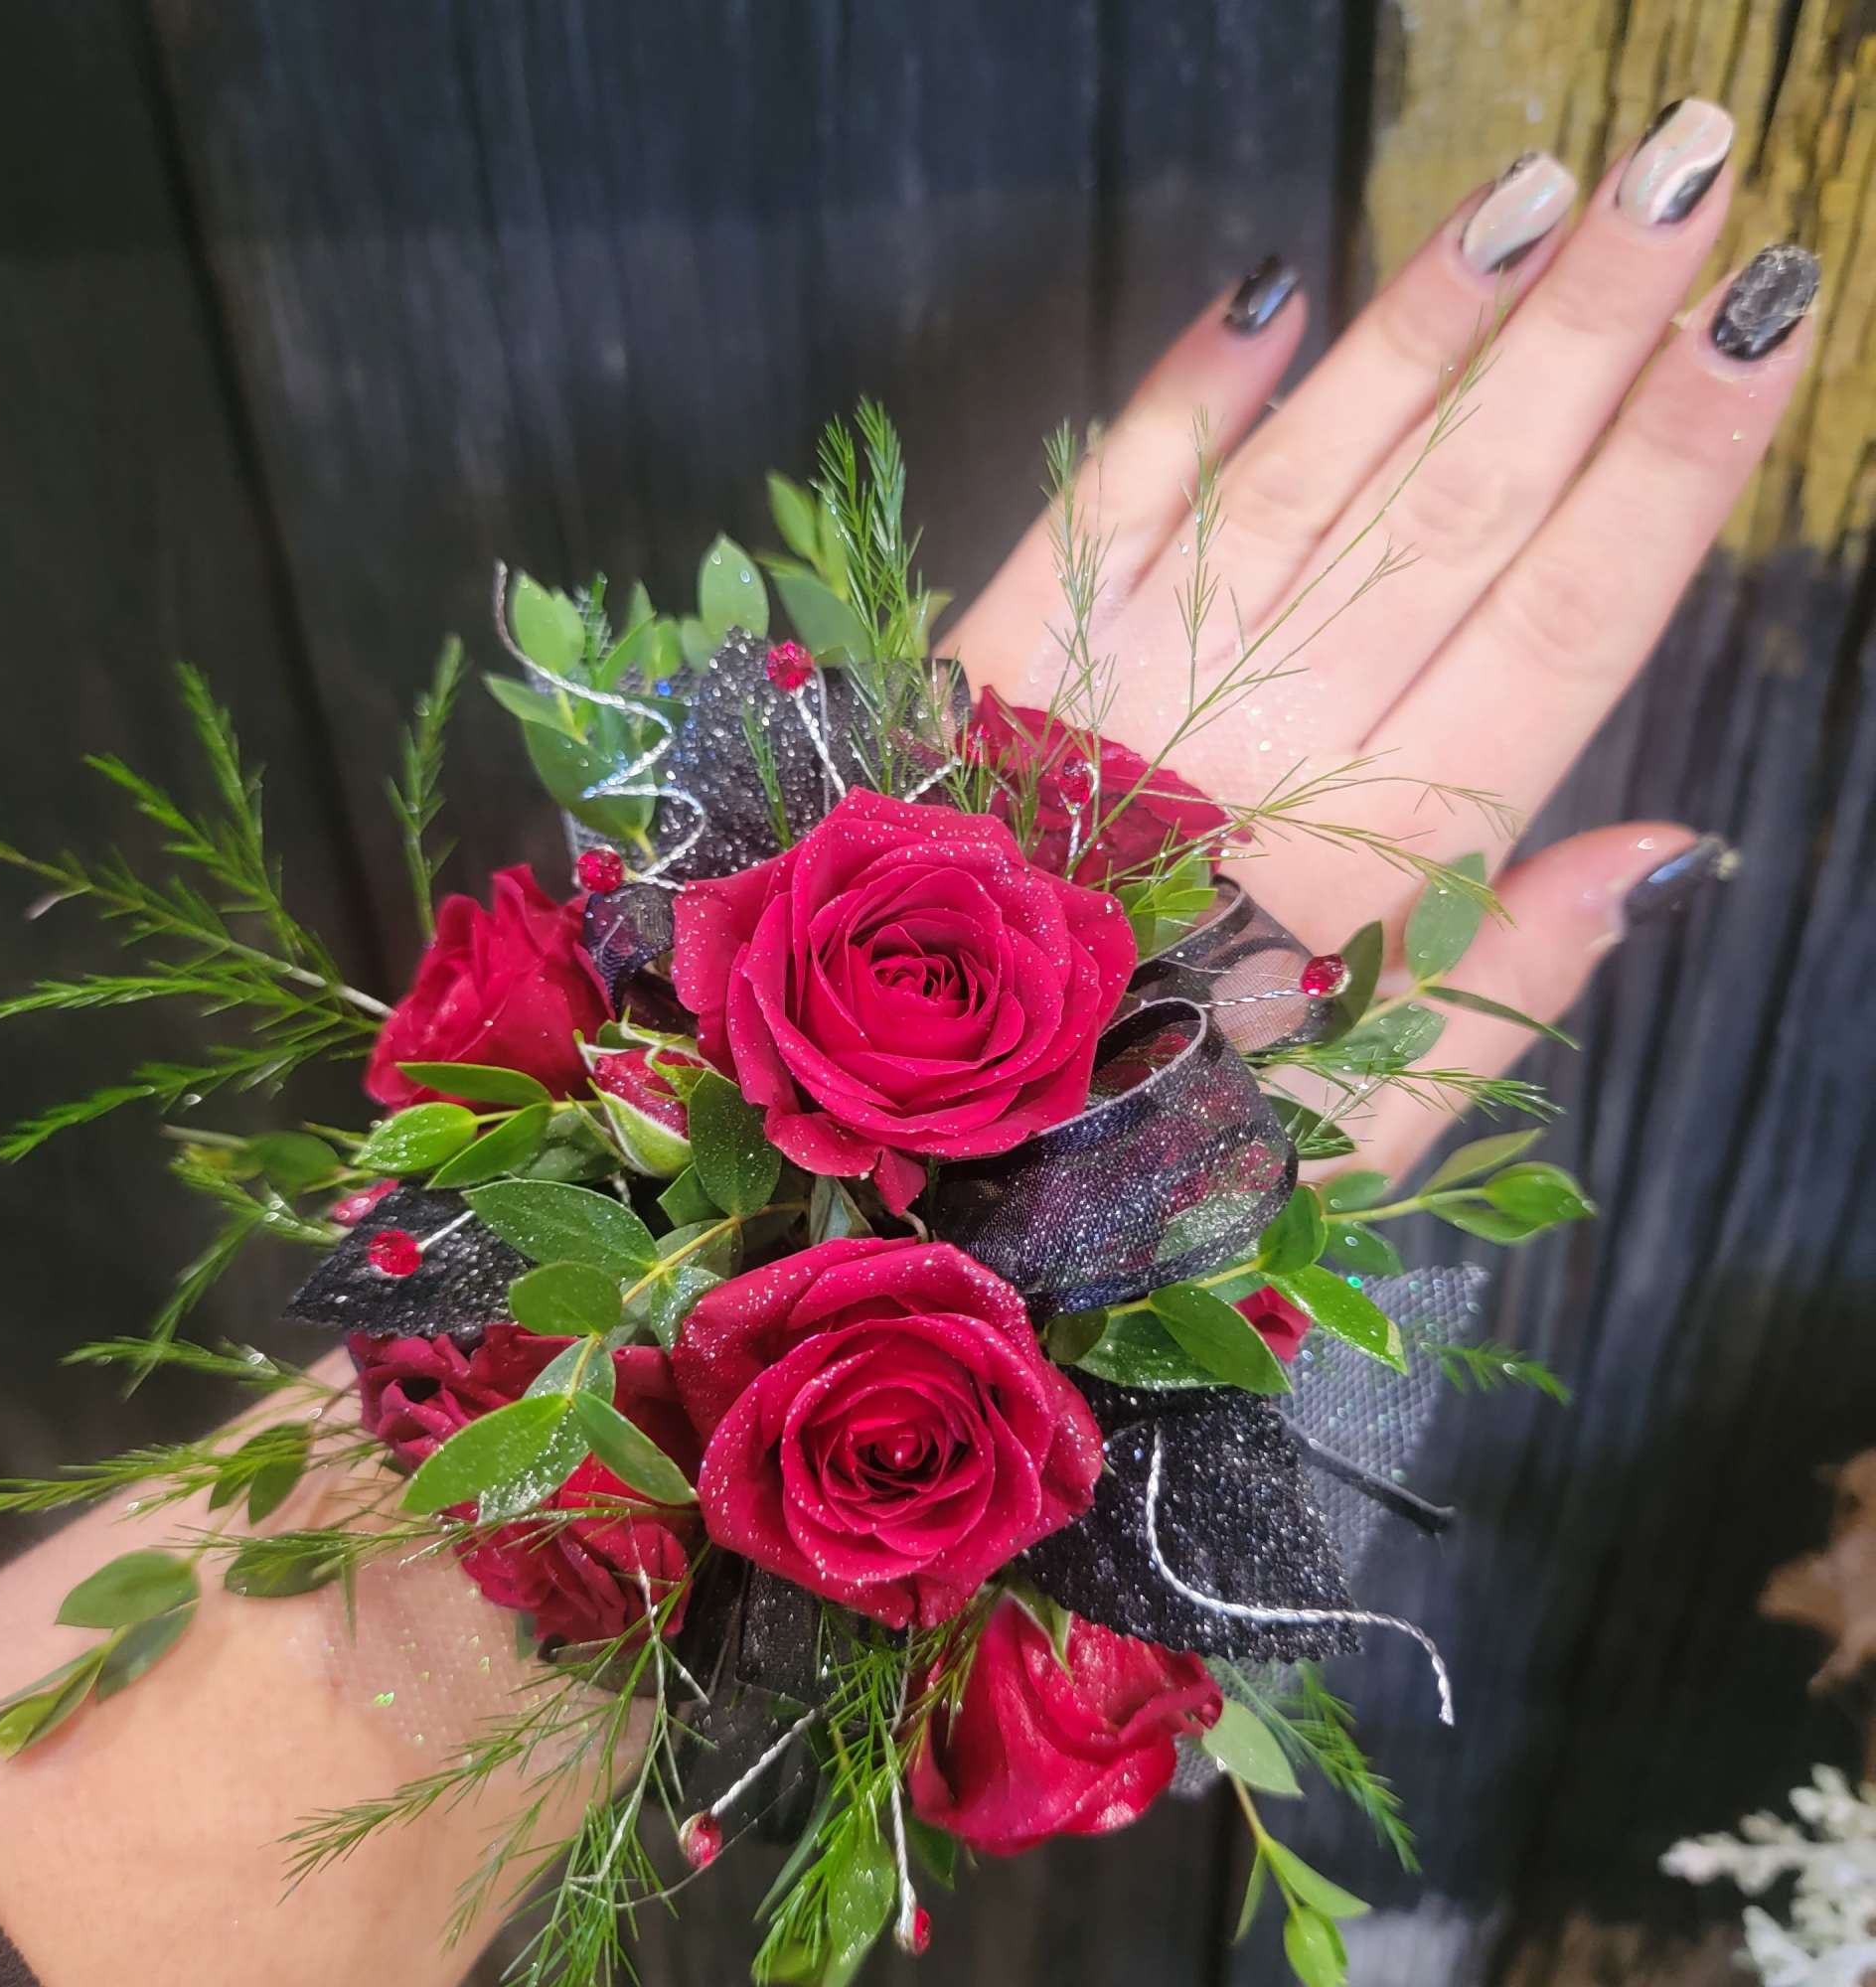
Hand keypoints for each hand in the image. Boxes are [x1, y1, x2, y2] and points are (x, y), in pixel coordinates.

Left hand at [954, 104, 1814, 1177]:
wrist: (894, 1184)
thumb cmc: (1150, 1172)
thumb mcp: (1360, 1139)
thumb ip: (1502, 988)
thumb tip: (1669, 849)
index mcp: (1366, 891)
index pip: (1554, 639)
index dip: (1663, 475)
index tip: (1758, 321)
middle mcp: (1250, 776)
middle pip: (1447, 527)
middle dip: (1573, 348)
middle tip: (1679, 170)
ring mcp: (1110, 712)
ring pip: (1296, 492)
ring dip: (1415, 340)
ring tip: (1527, 204)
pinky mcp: (982, 683)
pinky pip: (1092, 524)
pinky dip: (1172, 413)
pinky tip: (1262, 300)